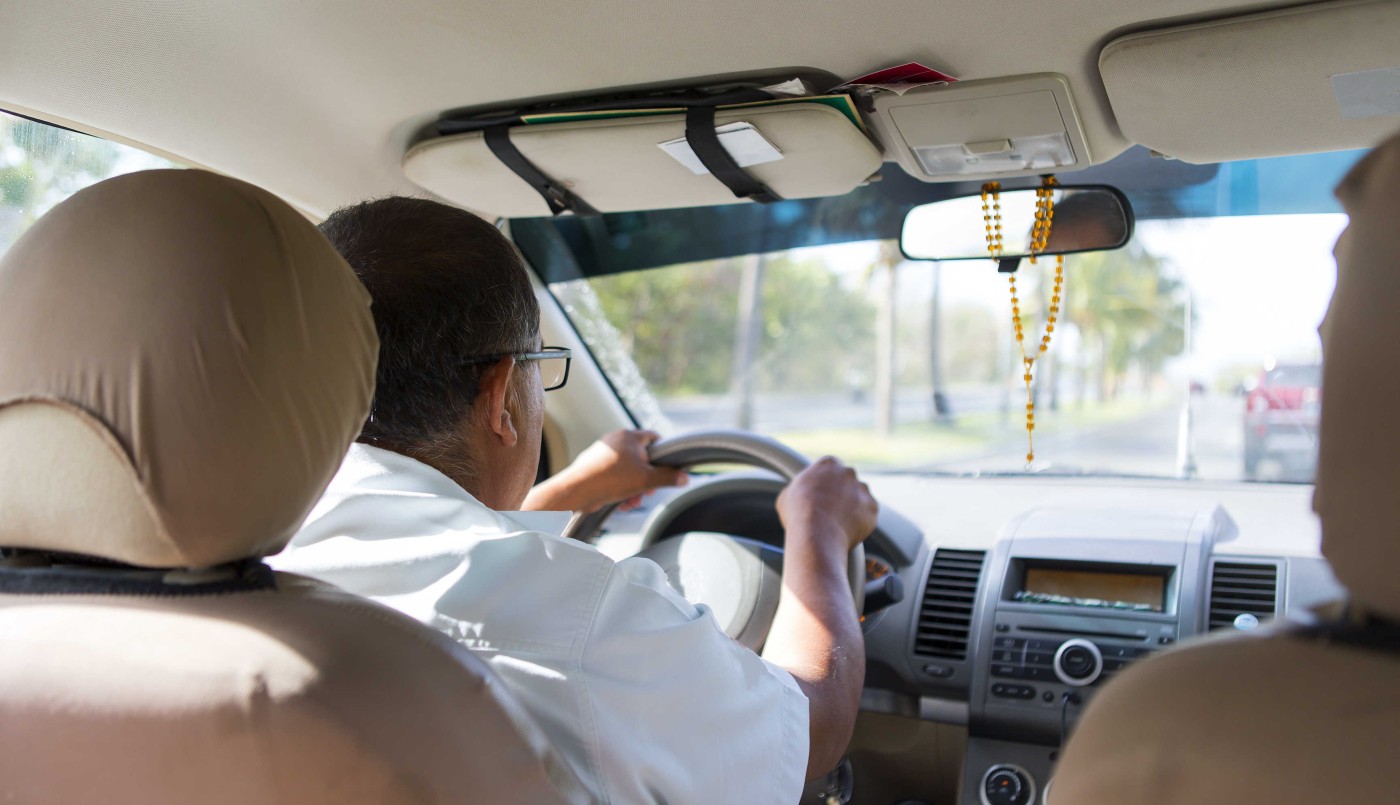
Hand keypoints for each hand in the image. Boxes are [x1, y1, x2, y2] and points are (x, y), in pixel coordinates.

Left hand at [523, 429, 687, 513]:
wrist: (578, 491)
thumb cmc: (611, 479)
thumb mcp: (646, 479)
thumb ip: (668, 477)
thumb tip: (685, 478)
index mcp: (629, 436)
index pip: (654, 438)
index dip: (664, 453)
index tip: (668, 467)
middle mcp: (616, 441)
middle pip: (642, 458)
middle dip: (647, 479)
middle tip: (648, 492)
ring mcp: (604, 453)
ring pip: (628, 470)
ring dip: (634, 488)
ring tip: (632, 502)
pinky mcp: (595, 467)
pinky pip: (615, 476)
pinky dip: (621, 489)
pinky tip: (621, 503)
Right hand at [776, 456, 877, 551]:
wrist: (816, 534)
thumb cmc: (798, 514)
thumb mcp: (787, 496)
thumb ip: (798, 489)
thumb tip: (798, 495)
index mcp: (828, 464)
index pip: (830, 469)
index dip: (826, 484)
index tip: (822, 495)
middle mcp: (848, 472)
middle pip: (847, 482)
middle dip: (842, 494)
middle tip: (830, 511)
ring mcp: (862, 489)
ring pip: (860, 498)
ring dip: (853, 508)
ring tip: (838, 525)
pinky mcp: (872, 507)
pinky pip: (868, 515)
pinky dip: (861, 523)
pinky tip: (847, 531)